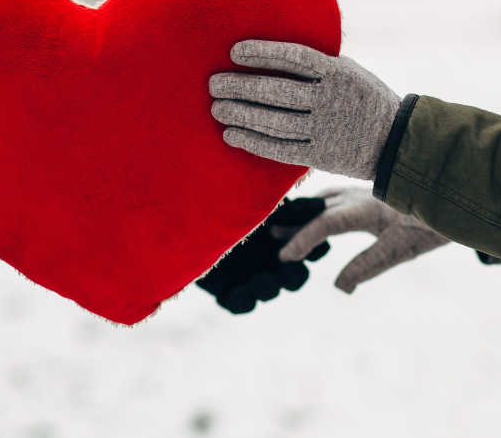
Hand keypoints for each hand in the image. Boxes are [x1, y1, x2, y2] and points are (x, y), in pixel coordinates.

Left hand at [196, 197, 330, 313]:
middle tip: (289, 265)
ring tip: (263, 278)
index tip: (315, 243)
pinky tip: (242, 291)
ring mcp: (248, 275)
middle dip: (294, 273)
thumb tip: (319, 206)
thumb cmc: (222, 197)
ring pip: (269, 289)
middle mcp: (269, 259)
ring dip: (270, 286)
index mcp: (282, 235)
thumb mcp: (255, 198)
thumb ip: (287, 206)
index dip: (315, 249)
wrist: (180, 208)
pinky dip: (244, 300)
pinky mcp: (225, 289)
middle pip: (294, 275)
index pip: (310, 248)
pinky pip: (240, 303)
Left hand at [209, 40, 400, 179]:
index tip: (235, 52)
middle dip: (240, 86)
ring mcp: (324, 129)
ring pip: (273, 121)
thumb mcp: (351, 71)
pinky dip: (252, 141)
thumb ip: (319, 63)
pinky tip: (231, 134)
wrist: (396, 142)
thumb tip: (277, 52)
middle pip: (276, 91)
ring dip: (240, 114)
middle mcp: (329, 100)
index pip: (293, 58)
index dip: (262, 53)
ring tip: (217, 108)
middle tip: (214, 84)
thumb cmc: (366, 99)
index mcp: (338, 73)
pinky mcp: (319, 155)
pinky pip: (279, 148)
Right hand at [280, 187, 447, 293]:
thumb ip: (367, 266)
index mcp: (363, 208)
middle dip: (295, 223)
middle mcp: (360, 195)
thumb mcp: (399, 250)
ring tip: (290, 222)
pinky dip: (324, 205)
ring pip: (328, 198)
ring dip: (308, 211)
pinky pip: (340, 195)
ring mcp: (367, 191)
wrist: (460, 193)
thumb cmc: (430, 225)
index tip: (284, 257)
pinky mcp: (375, 192)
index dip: (301, 240)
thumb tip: (339, 287)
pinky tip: (325, 212)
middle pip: (319, 208)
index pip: (323, 224)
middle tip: (272, 236)